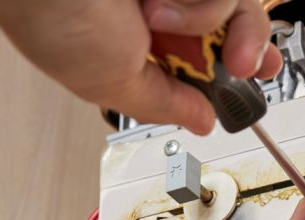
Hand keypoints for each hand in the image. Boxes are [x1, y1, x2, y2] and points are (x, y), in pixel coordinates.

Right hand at [0, 0, 282, 132]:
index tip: (252, 79)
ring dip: (205, 21)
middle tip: (240, 65)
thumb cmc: (51, 20)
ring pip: (238, 5)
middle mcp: (174, 12)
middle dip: (250, 51)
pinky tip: (157, 5)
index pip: (221, 62)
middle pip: (246, 31)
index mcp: (158, 49)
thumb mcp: (114, 84)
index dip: (245, 71)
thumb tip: (202, 123)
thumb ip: (165, 104)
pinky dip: (197, 4)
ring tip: (161, 22)